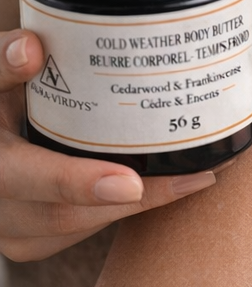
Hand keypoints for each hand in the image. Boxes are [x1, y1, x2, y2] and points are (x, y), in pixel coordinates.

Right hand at [0, 30, 218, 261]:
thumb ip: (4, 61)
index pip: (26, 176)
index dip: (79, 184)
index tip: (130, 183)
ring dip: (136, 207)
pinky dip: (119, 210)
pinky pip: (78, 232)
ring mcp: (10, 230)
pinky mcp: (29, 238)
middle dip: (136, 200)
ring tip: (195, 178)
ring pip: (77, 229)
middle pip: (66, 215)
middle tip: (197, 176)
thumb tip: (31, 48)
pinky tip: (162, 185)